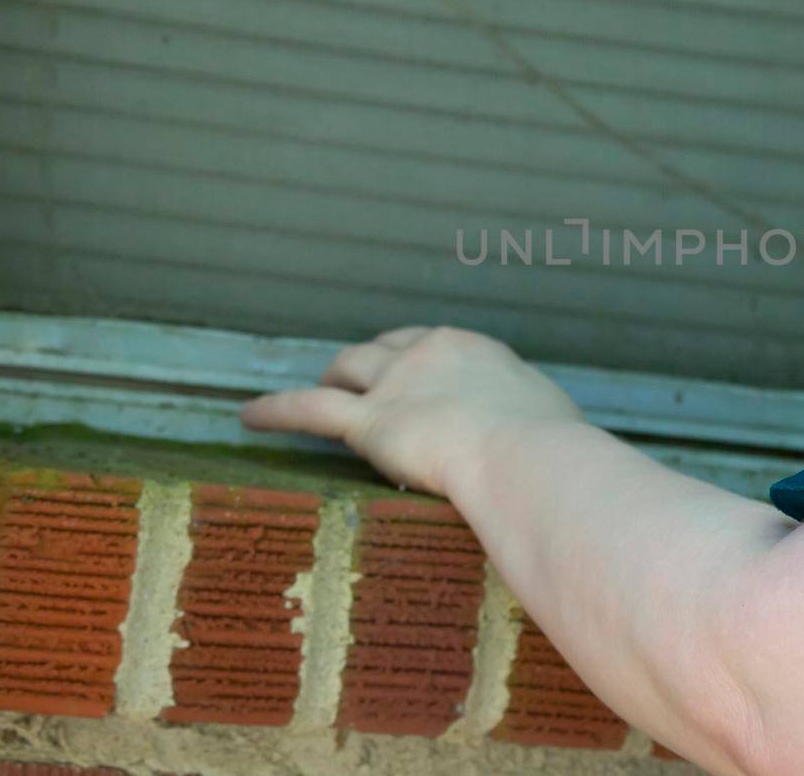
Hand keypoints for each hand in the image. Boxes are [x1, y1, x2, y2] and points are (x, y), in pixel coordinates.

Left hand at [237, 324, 587, 498]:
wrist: (529, 458)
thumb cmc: (555, 451)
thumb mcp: (551, 420)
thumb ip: (533, 421)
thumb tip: (552, 444)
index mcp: (474, 348)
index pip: (432, 345)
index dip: (415, 360)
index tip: (412, 375)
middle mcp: (429, 352)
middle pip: (383, 348)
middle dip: (367, 363)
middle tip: (357, 383)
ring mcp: (396, 384)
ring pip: (346, 370)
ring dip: (329, 380)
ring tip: (313, 393)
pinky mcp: (370, 423)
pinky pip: (309, 410)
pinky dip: (276, 411)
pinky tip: (248, 418)